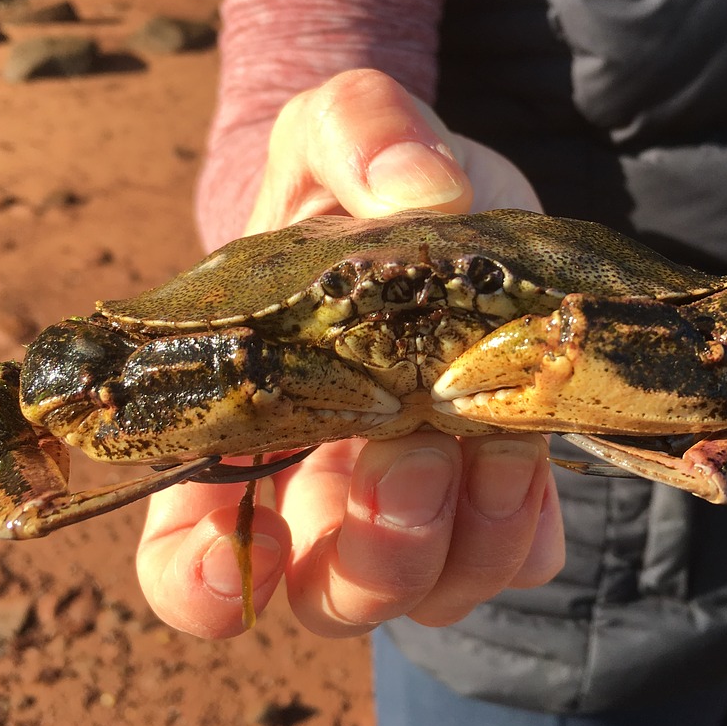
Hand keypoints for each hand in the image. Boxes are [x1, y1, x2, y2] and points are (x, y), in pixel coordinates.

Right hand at [135, 69, 564, 638]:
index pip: (188, 553)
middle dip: (372, 552)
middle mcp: (326, 483)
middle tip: (410, 449)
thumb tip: (418, 189)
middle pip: (326, 596)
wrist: (453, 193)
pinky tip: (538, 431)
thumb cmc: (363, 181)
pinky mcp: (507, 490)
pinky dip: (530, 518)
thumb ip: (357, 132)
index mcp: (248, 419)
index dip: (200, 584)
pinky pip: (521, 557)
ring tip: (499, 433)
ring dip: (466, 535)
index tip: (237, 565)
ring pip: (432, 592)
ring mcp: (423, 499)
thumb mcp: (342, 129)